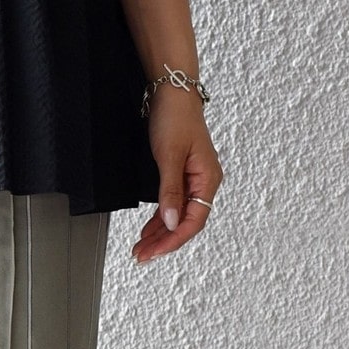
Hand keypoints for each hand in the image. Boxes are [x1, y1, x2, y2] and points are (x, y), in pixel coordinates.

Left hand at [132, 89, 223, 264]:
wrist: (172, 93)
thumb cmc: (175, 118)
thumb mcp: (168, 157)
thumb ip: (169, 192)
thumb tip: (169, 222)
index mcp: (207, 180)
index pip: (193, 221)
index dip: (172, 240)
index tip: (153, 252)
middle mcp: (204, 183)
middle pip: (185, 223)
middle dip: (163, 242)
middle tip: (141, 255)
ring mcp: (194, 180)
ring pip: (177, 216)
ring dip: (160, 233)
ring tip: (141, 247)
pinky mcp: (182, 175)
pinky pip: (173, 205)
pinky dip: (160, 219)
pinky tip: (148, 229)